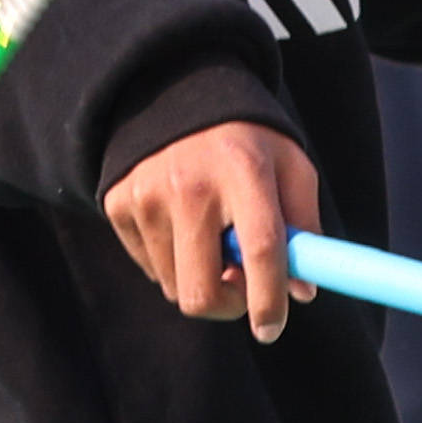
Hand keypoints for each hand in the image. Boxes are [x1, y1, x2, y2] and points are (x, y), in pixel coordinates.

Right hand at [102, 116, 317, 335]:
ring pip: (175, 286)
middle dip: (227, 305)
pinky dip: (171, 261)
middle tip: (241, 289)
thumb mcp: (290, 167)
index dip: (268, 300)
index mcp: (243, 171)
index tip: (271, 329)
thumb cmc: (247, 141)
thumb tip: (301, 292)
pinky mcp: (117, 204)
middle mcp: (190, 185)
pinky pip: (150, 267)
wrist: (175, 93)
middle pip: (202, 288)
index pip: (260, 249)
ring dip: (200, 278)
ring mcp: (146, 196)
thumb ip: (303, 226)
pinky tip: (181, 224)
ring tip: (211, 238)